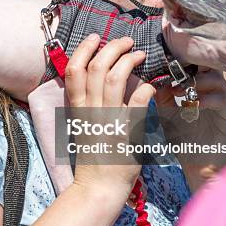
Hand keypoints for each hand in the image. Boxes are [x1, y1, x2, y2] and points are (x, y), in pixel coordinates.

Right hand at [64, 34, 155, 195]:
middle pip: (96, 67)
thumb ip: (90, 104)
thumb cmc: (93, 157)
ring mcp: (107, 119)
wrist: (97, 187)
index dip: (84, 49)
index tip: (95, 38)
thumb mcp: (84, 126)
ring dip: (128, 60)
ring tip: (139, 54)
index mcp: (77, 109)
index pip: (73, 71)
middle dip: (111, 47)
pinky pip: (137, 101)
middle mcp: (90, 110)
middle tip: (125, 41)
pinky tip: (151, 85)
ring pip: (114, 78)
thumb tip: (105, 81)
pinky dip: (145, 88)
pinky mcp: (125, 131)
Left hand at [155, 68, 225, 189]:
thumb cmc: (184, 140)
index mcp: (202, 89)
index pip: (196, 65)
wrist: (198, 167)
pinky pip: (223, 100)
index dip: (182, 59)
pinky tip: (189, 104)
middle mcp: (216, 92)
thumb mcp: (168, 115)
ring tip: (177, 90)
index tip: (163, 60)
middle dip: (191, 64)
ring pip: (217, 79)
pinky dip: (205, 99)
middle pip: (209, 65)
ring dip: (196, 81)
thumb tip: (152, 78)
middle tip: (172, 69)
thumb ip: (162, 97)